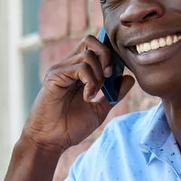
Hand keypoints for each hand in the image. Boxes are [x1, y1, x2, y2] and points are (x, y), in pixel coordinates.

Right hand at [21, 35, 134, 154]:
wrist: (51, 140)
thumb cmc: (70, 127)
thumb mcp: (99, 109)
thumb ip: (114, 94)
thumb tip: (130, 78)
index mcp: (77, 70)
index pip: (94, 46)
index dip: (108, 52)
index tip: (114, 74)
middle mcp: (68, 65)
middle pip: (90, 40)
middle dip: (106, 56)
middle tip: (108, 77)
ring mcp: (60, 69)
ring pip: (89, 54)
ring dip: (99, 76)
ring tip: (94, 94)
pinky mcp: (55, 76)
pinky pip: (80, 68)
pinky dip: (90, 82)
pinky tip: (87, 98)